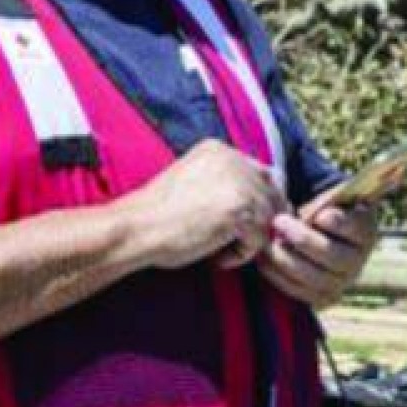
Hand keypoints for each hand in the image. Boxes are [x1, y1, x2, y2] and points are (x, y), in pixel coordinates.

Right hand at [124, 141, 286, 270]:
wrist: (134, 229)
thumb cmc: (157, 216)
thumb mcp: (193, 183)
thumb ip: (224, 183)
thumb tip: (262, 202)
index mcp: (220, 149)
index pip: (261, 175)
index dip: (257, 203)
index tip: (237, 225)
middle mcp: (233, 159)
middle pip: (272, 195)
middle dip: (259, 223)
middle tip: (232, 243)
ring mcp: (239, 182)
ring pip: (268, 219)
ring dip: (248, 241)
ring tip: (216, 250)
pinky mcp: (240, 209)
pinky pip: (260, 240)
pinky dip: (240, 255)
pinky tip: (215, 257)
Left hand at [258, 202, 380, 308]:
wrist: (319, 238)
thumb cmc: (321, 212)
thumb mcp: (328, 201)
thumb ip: (324, 203)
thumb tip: (317, 217)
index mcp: (364, 232)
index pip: (355, 227)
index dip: (338, 223)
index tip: (319, 215)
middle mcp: (357, 261)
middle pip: (332, 255)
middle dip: (303, 239)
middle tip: (279, 221)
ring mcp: (341, 283)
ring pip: (314, 277)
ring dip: (286, 260)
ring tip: (269, 244)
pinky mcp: (323, 298)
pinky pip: (300, 291)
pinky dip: (279, 277)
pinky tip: (265, 261)